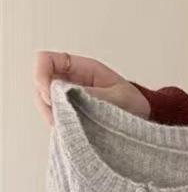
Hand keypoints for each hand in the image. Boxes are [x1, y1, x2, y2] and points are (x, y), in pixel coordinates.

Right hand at [33, 50, 150, 126]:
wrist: (143, 118)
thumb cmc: (133, 103)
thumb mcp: (116, 96)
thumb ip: (90, 94)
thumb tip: (65, 95)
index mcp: (83, 68)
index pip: (47, 60)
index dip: (41, 76)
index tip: (51, 97)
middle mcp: (71, 80)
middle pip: (40, 83)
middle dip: (44, 100)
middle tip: (59, 118)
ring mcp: (68, 96)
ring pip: (43, 101)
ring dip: (49, 114)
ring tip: (66, 127)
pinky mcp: (70, 111)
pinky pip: (52, 114)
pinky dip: (56, 123)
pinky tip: (69, 131)